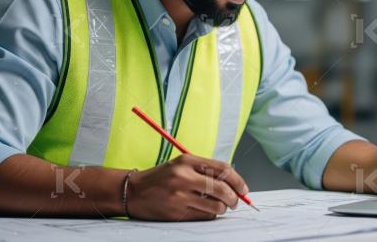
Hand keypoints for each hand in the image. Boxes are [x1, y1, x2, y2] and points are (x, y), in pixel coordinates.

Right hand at [125, 154, 248, 220]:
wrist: (133, 191)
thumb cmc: (161, 178)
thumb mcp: (181, 165)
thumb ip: (205, 170)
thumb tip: (232, 182)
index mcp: (187, 161)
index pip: (223, 168)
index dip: (238, 180)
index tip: (243, 189)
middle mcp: (184, 177)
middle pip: (222, 188)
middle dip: (234, 198)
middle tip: (236, 201)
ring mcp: (180, 196)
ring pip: (216, 205)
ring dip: (222, 208)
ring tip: (219, 206)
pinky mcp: (177, 212)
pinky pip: (204, 216)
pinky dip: (210, 214)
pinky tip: (205, 210)